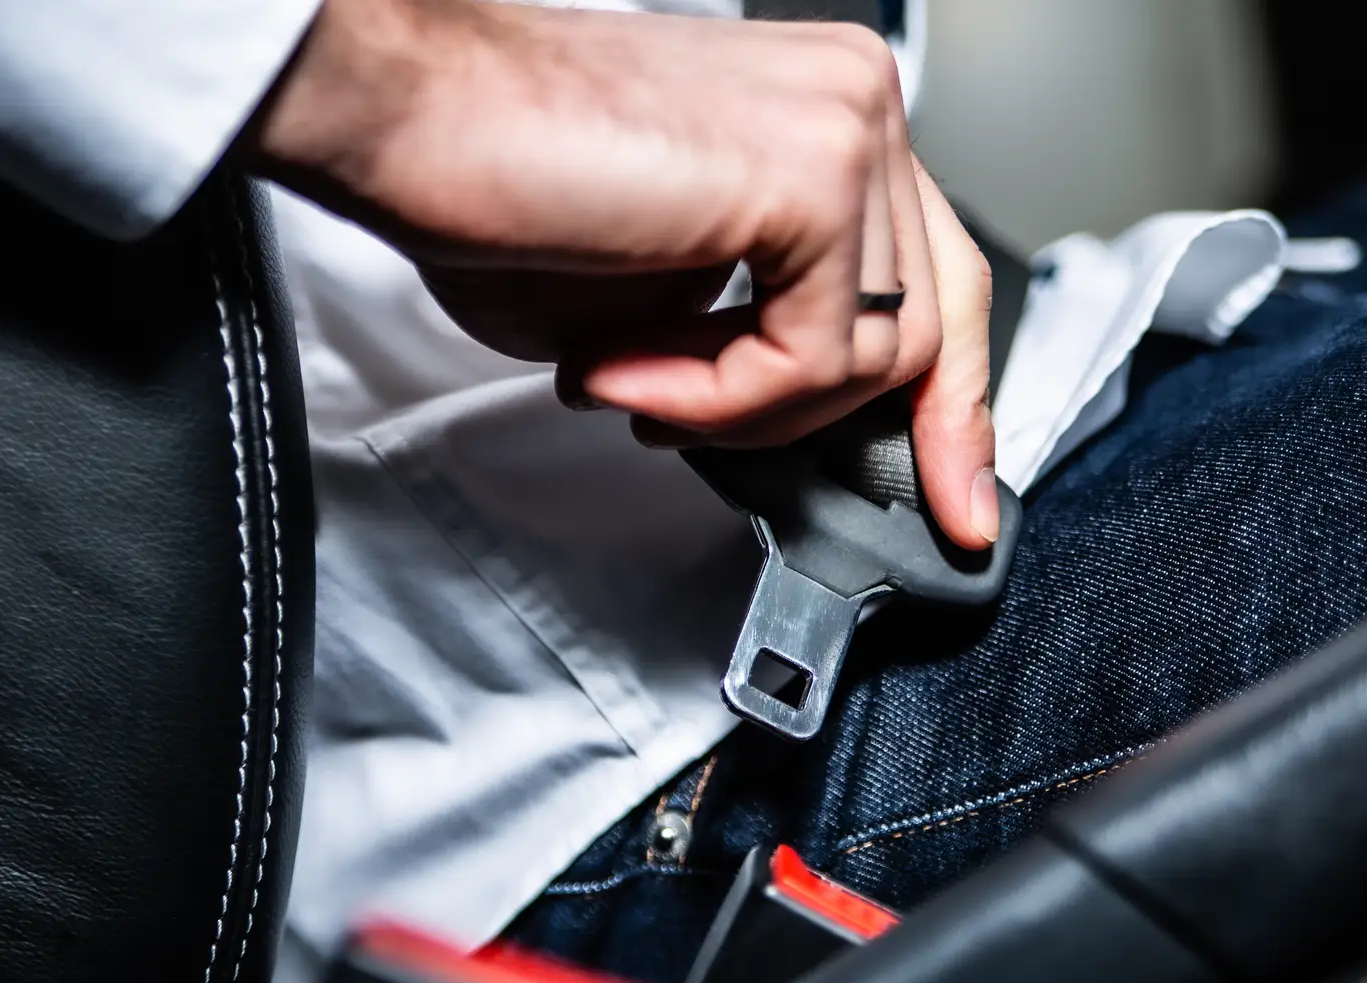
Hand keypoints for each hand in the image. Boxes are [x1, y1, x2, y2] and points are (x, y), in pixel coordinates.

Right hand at [254, 0, 996, 545]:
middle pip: (938, 314)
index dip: (950, 398)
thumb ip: (758, 347)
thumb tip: (797, 431)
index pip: (935, 271)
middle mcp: (855, 100)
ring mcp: (846, 128)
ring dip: (746, 411)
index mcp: (829, 112)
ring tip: (636, 389)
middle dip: (894, 434)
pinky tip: (624, 373)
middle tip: (849, 499)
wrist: (414, 117)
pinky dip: (722, 401)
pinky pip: (816, 358)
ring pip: (877, 353)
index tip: (952, 494)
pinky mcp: (814, 173)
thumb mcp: (670, 299)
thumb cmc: (505, 189)